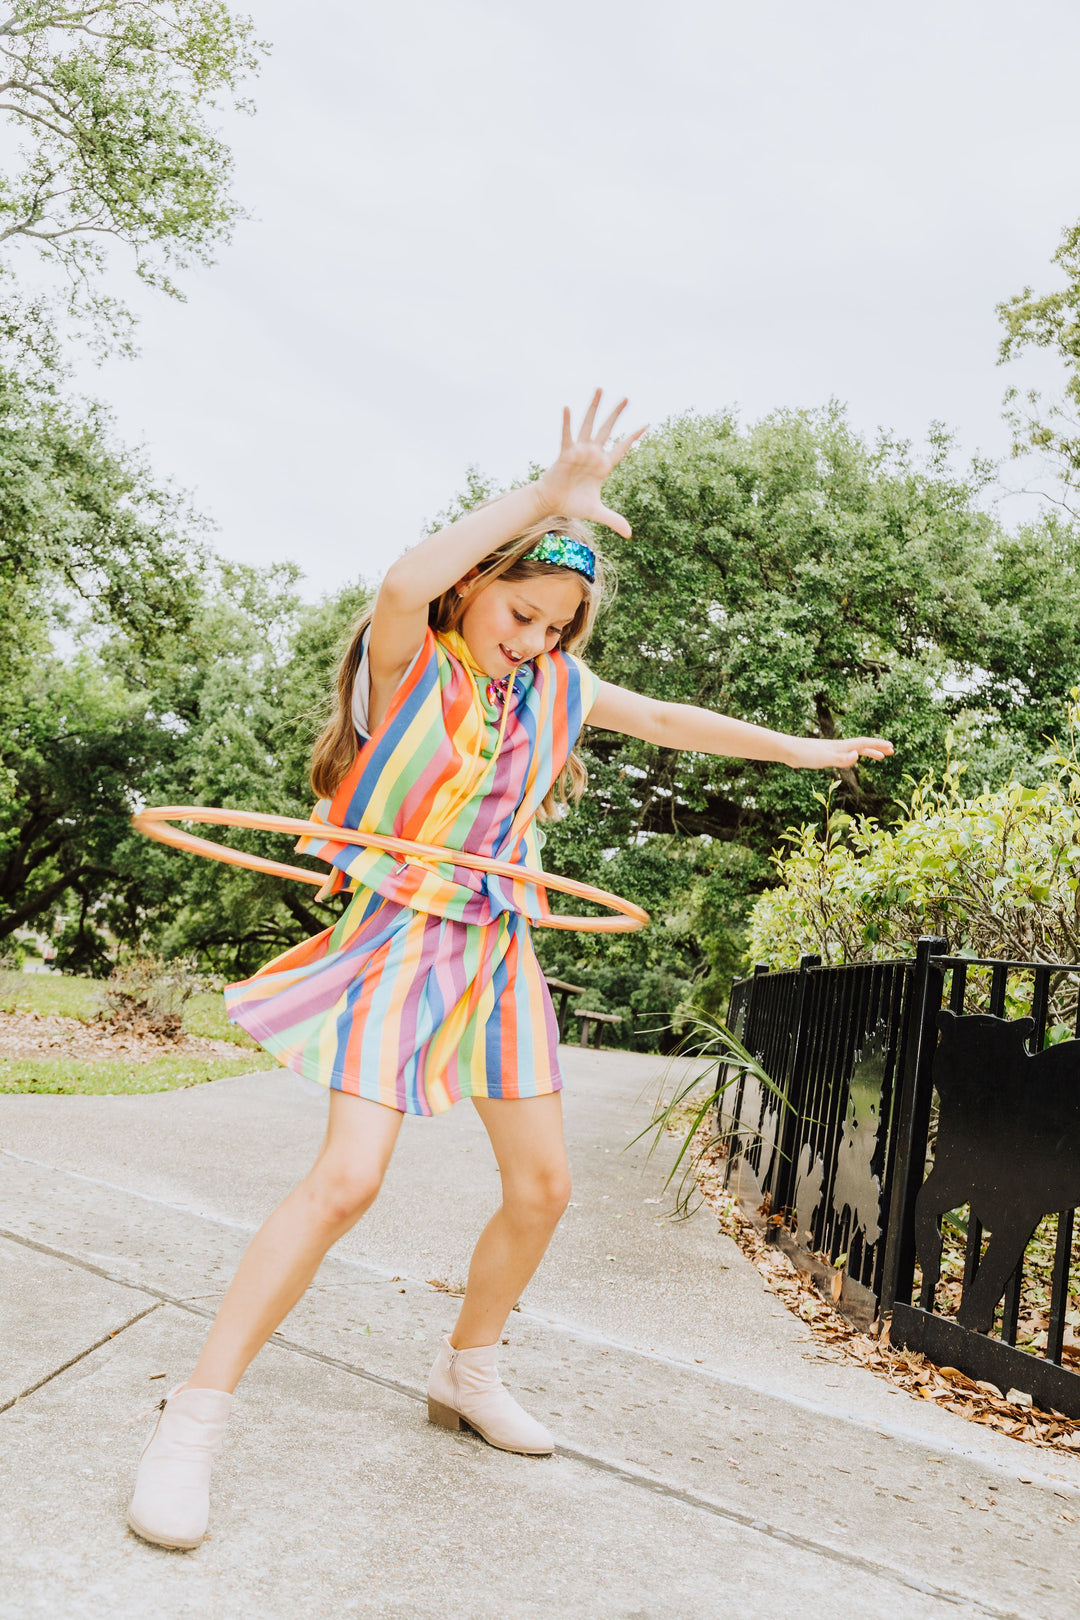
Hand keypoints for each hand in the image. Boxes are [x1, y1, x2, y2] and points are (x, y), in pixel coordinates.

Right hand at [533, 390, 646, 537]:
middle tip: (627, 398)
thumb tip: (630, 535)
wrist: (552, 504)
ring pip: (589, 425)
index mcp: (603, 466)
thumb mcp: (597, 512)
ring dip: (594, 407)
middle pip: (608, 429)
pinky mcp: (565, 453)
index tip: (645, 425)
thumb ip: (614, 520)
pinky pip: (567, 435)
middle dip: (617, 414)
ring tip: (600, 389)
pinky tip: (567, 407)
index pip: (622, 448)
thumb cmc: (573, 504)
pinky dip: (566, 422)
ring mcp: (579, 451)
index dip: (633, 438)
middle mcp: (593, 454)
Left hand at [785, 736, 894, 769]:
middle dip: (878, 748)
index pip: (864, 744)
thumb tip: (857, 756)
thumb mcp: (825, 759)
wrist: (788, 751)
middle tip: (892, 751)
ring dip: (868, 752)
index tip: (891, 747)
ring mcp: (832, 750)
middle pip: (863, 745)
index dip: (878, 745)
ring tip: (880, 757)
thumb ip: (841, 759)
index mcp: (841, 746)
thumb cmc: (805, 754)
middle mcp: (839, 746)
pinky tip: (853, 760)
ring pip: (855, 750)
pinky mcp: (825, 755)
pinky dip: (854, 757)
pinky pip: (846, 755)